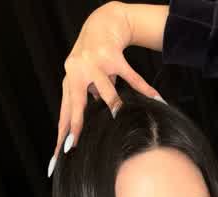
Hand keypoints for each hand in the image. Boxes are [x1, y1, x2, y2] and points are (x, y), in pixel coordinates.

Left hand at [52, 1, 158, 161]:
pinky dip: (145, 89)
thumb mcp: (85, 78)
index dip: (62, 134)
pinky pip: (131, 77)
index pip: (65, 114)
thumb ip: (86, 98)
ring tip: (118, 116)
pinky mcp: (113, 55)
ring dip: (114, 103)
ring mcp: (95, 63)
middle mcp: (78, 72)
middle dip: (75, 126)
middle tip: (73, 145)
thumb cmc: (94, 55)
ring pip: (106, 90)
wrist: (104, 22)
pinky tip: (156, 98)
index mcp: (70, 81)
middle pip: (76, 104)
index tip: (61, 154)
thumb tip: (87, 123)